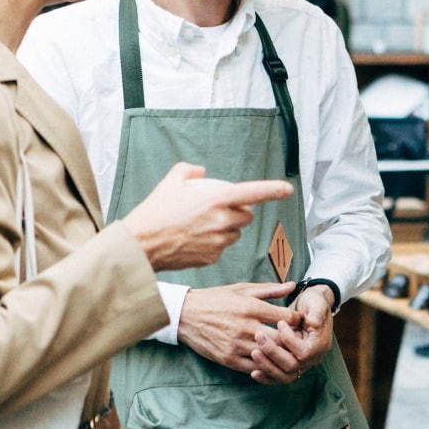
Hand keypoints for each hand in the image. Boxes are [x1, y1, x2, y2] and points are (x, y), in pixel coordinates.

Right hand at [123, 163, 293, 272]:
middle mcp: (223, 220)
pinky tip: (193, 241)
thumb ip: (189, 171)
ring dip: (226, 228)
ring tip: (200, 226)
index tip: (287, 189)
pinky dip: (213, 244)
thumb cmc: (154, 211)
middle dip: (238, 212)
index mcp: (217, 199)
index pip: (254, 192)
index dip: (274, 189)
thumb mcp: (170, 181)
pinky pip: (221, 248)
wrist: (141, 244)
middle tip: (218, 209)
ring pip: (234, 233)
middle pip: (246, 216)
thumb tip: (200, 171)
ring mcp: (219, 241)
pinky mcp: (213, 258)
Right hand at [176, 282, 301, 382]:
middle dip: (293, 339)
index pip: (286, 317)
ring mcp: (237, 345)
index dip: (297, 319)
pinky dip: (265, 364)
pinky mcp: (228, 359)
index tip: (298, 320)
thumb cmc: (215, 299)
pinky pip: (254, 367)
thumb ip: (269, 289)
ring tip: (286, 349)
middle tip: (298, 338)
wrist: (185, 315)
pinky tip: (268, 359)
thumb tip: (292, 286)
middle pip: (282, 338)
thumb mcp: (242, 289)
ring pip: (270, 354)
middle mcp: (245, 327)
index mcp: (250, 307)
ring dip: (280, 353)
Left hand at [254, 285, 334, 383]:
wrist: (310, 307)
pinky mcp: (291, 366)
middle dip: (274, 352)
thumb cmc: (313, 302)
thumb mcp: (317, 302)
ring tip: (253, 352)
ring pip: (285, 376)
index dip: (289, 340)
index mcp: (321, 344)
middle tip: (259, 336)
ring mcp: (302, 365)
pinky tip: (253, 372)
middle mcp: (313, 359)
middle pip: (292, 366)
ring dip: (267, 366)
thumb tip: (313, 322)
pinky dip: (266, 377)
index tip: (279, 323)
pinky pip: (278, 378)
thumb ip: (317, 311)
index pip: (304, 352)